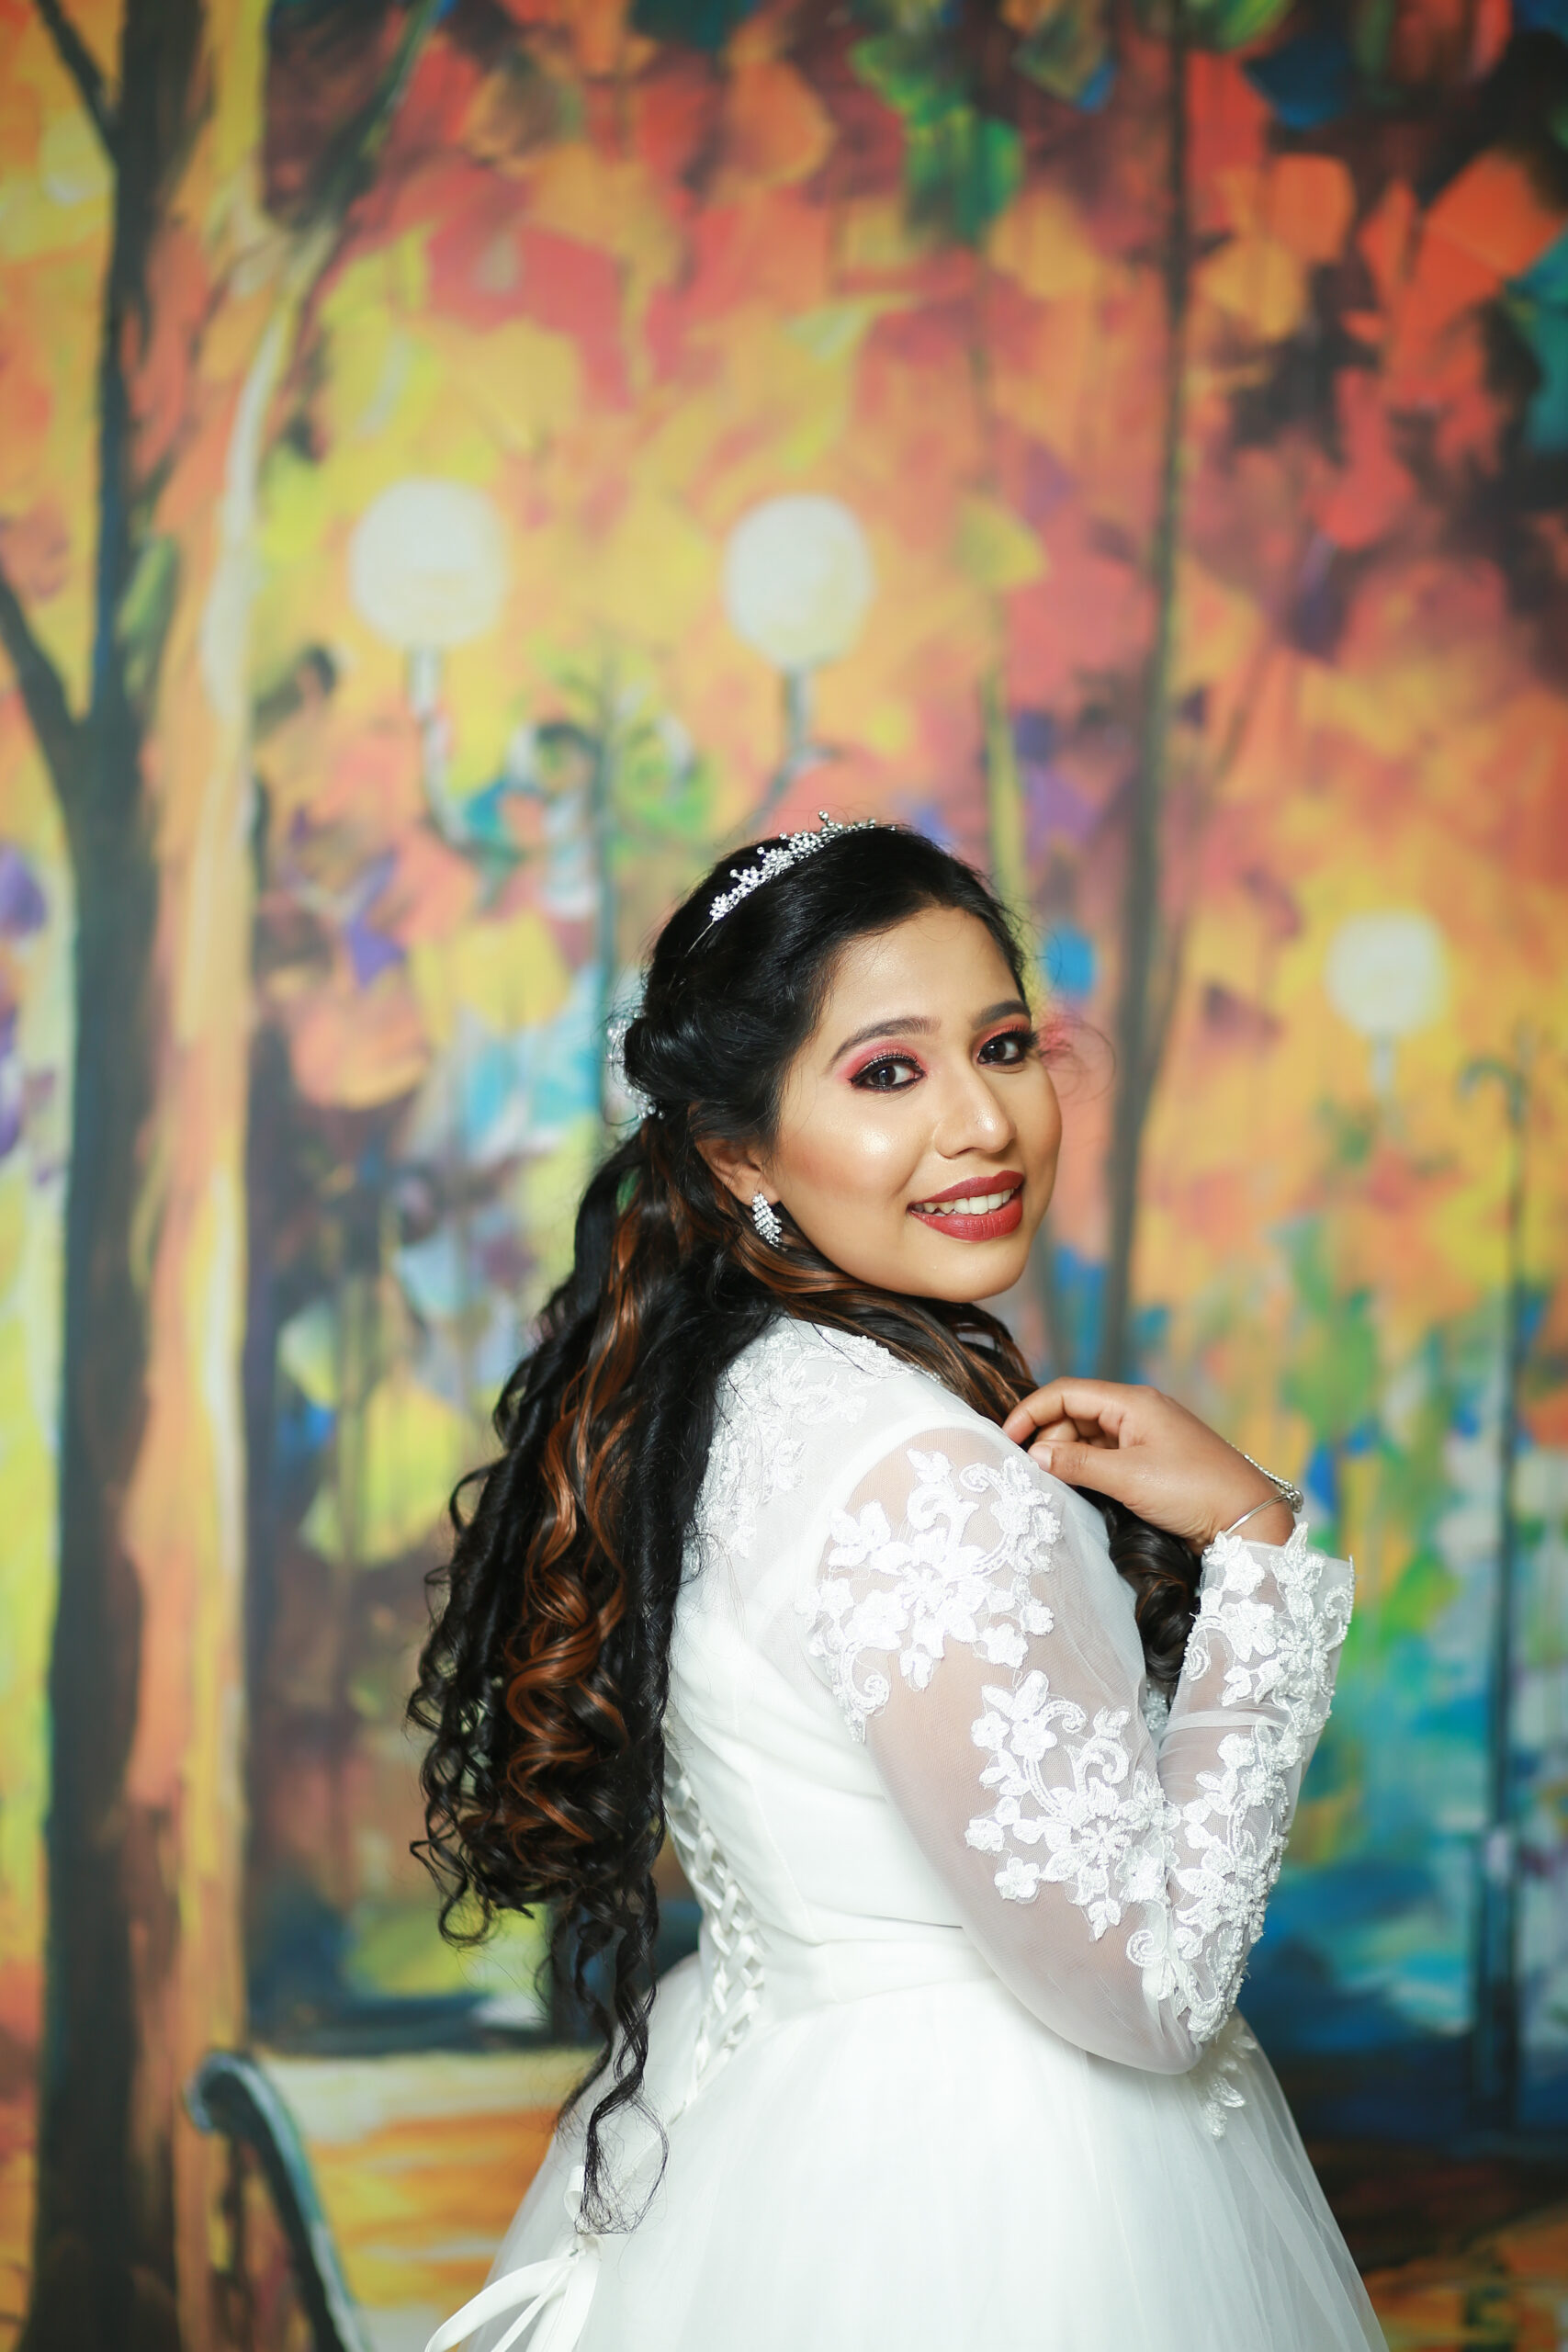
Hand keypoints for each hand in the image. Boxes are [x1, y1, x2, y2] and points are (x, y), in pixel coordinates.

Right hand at [999, 1379, 1294, 1549]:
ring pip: (1090, 1437)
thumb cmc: (1193, 1491)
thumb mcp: (1128, 1478)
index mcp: (1133, 1403)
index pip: (1067, 1393)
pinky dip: (1087, 1469)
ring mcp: (1146, 1437)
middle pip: (1075, 1414)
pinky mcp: (1153, 1462)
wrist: (1247, 1518)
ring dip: (1067, 1457)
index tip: (1007, 1440)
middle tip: (1032, 1474)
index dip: (1031, 1412)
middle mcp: (1138, 1412)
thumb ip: (1077, 1464)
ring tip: (1052, 1484)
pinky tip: (1077, 1488)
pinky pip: (1107, 1456)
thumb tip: (1036, 1456)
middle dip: (1048, 1440)